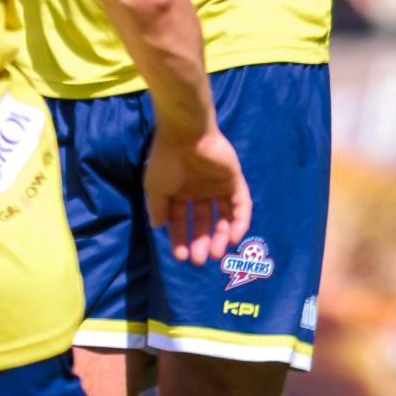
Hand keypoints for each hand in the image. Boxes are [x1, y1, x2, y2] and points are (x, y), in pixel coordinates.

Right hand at [144, 126, 251, 264]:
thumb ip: (158, 208)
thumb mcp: (155, 188)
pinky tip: (232, 238)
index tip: (181, 256)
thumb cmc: (166, 161)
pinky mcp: (234, 181)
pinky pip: (241, 205)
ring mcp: (218, 186)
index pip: (181, 220)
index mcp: (179, 192)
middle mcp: (199, 190)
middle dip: (202, 241)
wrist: (185, 136)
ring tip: (217, 254)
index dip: (180, 239)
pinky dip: (239, 222)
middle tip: (201, 260)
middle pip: (204, 222)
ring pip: (224, 217)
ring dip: (221, 236)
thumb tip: (158, 227)